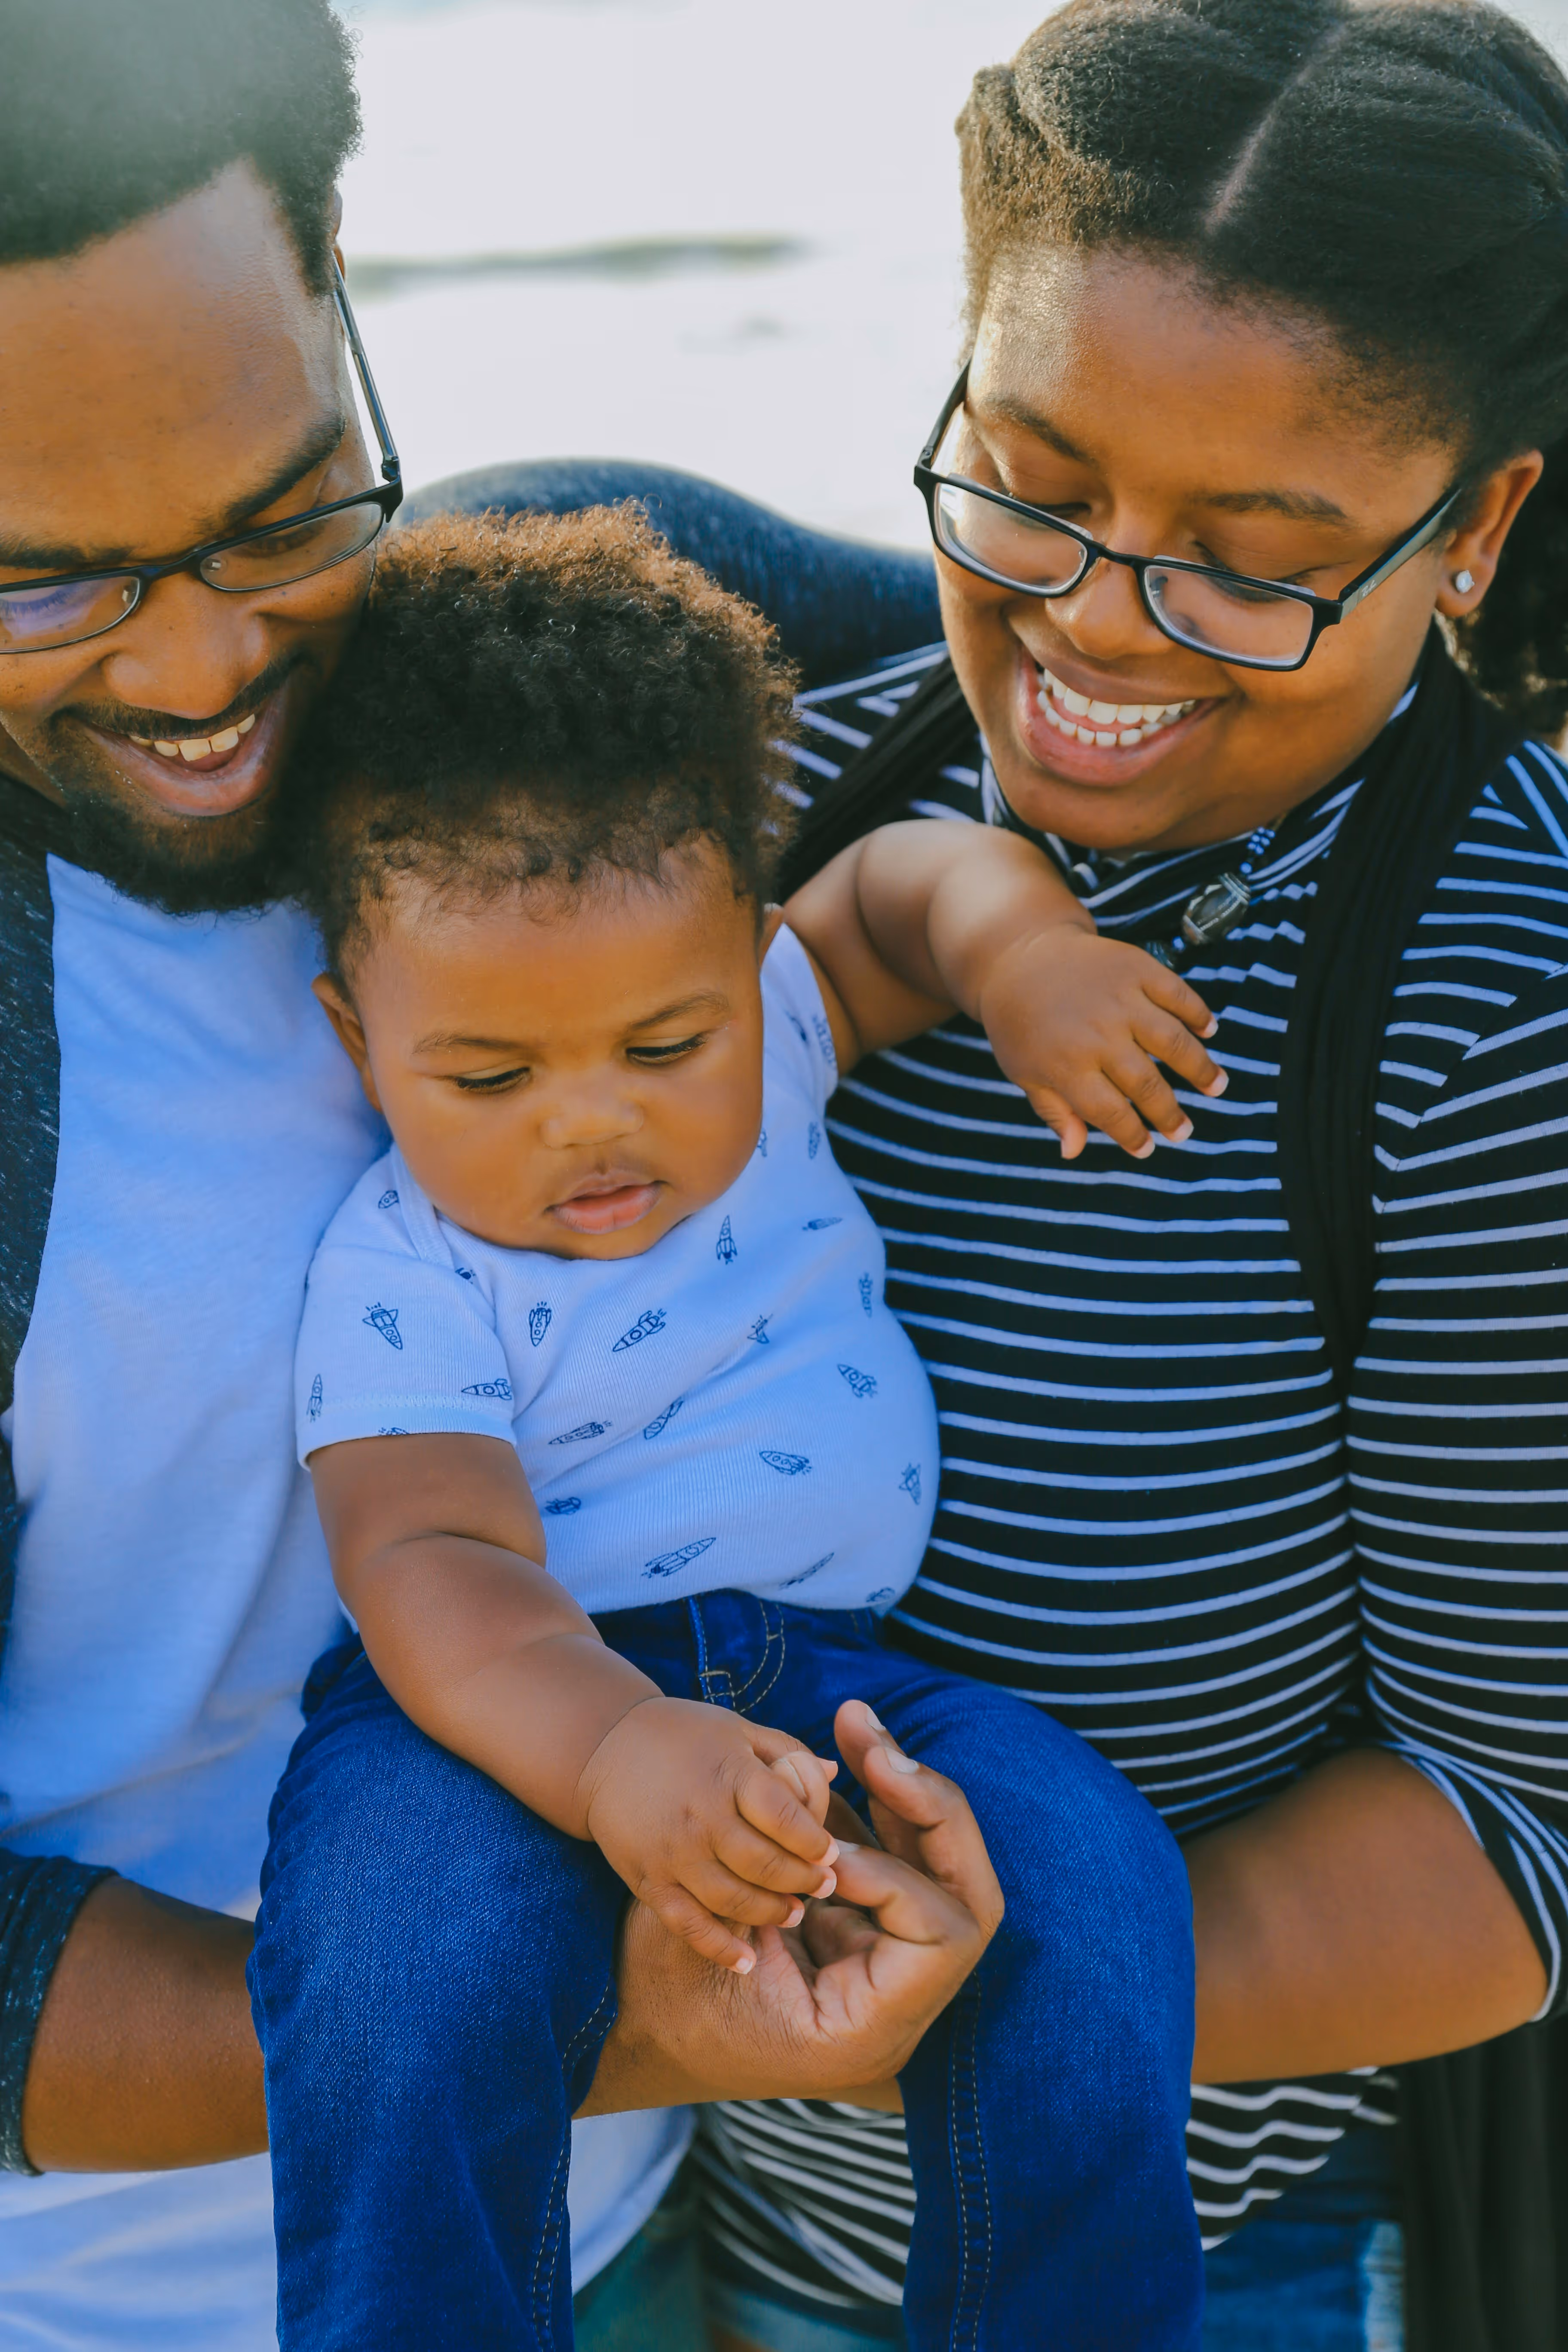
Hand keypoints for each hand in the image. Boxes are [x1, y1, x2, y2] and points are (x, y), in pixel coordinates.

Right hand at [578, 1698, 840, 1973]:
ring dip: (771, 1913)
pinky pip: (688, 1924)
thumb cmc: (682, 1735)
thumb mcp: (737, 1729)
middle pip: (764, 1864)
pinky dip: (719, 1948)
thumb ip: (786, 1752)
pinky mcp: (648, 1880)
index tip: (831, 1853)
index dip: (814, 1841)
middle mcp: (701, 1815)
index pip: (784, 1816)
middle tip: (824, 1887)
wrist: (602, 1748)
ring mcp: (672, 1852)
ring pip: (733, 1900)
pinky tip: (748, 1963)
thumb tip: (832, 1773)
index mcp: (729, 1773)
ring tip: (795, 1913)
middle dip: (802, 1881)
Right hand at [578, 1709, 1002, 2113]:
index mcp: (868, 2032)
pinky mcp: (854, 1932)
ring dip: (899, 1794)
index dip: (894, 1879)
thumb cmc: (654, 1996)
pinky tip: (850, 1757)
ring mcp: (879, 1967)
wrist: (628, 2030)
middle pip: (965, 1892)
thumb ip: (769, 1874)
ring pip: (933, 1867)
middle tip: (873, 1746)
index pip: (946, 1937)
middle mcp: (892, 2008)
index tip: (826, 1858)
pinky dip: (871, 1812)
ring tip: (856, 1730)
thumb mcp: (705, 1938)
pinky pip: (887, 1862)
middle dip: (929, 1809)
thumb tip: (824, 1787)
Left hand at [976, 921, 1225, 1159]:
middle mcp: (1097, 1034)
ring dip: (1199, 1067)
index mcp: (1065, 1065)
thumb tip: (1073, 1152)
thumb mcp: (1023, 1072)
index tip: (1147, 1148)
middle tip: (1184, 1132)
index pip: (1109, 1112)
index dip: (1131, 1135)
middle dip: (1168, 1113)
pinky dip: (1197, 1012)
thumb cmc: (1019, 1023)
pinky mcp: (1135, 967)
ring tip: (1216, 1086)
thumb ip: (1053, 1111)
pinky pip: (1176, 993)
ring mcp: (1119, 998)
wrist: (1018, 955)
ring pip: (1171, 1040)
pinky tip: (1209, 1032)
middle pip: (1145, 1083)